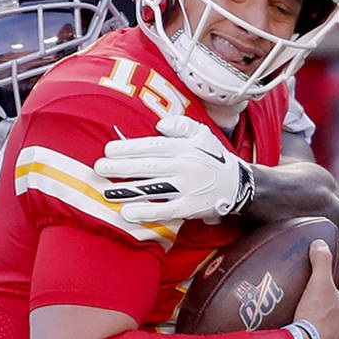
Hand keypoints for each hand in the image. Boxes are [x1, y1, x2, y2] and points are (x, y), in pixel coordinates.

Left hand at [94, 115, 253, 222]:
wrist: (239, 184)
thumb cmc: (213, 157)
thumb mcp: (202, 133)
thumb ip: (180, 125)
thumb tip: (158, 125)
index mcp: (184, 147)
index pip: (151, 146)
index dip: (128, 148)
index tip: (108, 150)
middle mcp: (185, 165)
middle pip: (147, 166)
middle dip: (120, 167)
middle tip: (98, 168)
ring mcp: (187, 187)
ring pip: (152, 188)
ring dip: (127, 190)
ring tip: (105, 191)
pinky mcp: (190, 207)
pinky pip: (164, 210)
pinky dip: (145, 212)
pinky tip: (127, 212)